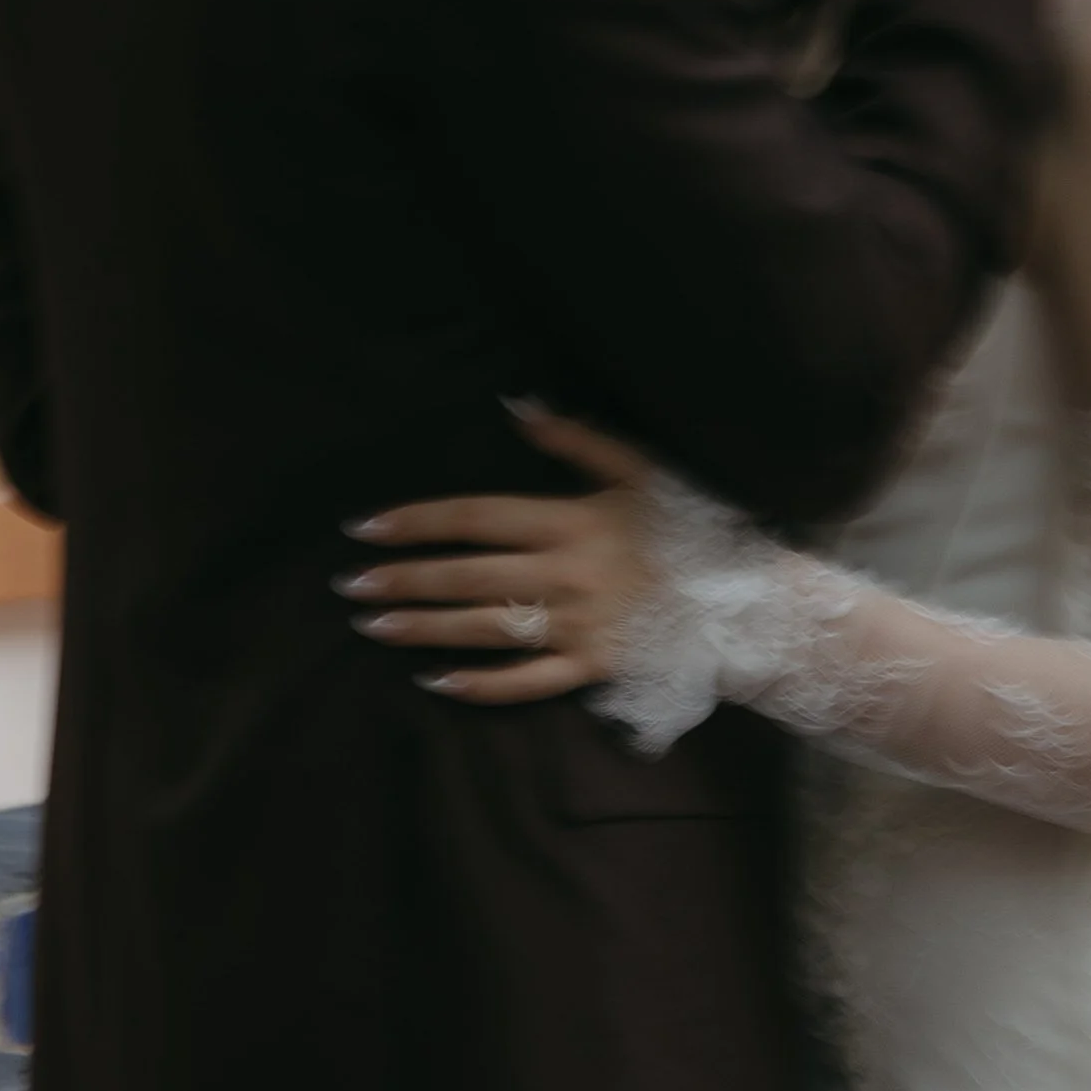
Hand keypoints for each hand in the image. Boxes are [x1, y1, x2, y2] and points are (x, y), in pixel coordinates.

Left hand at [335, 405, 656, 704]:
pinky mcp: (590, 671)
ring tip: (372, 626)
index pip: (477, 517)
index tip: (366, 527)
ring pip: (485, 628)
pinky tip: (434, 682)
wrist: (739, 601)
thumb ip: (576, 438)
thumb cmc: (686, 528)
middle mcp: (566, 576)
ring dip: (423, 628)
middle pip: (467, 576)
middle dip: (403, 579)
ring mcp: (576, 628)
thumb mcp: (639, 469)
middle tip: (350, 585)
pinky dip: (479, 685)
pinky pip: (526, 684)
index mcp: (571, 521)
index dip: (417, 521)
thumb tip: (516, 405)